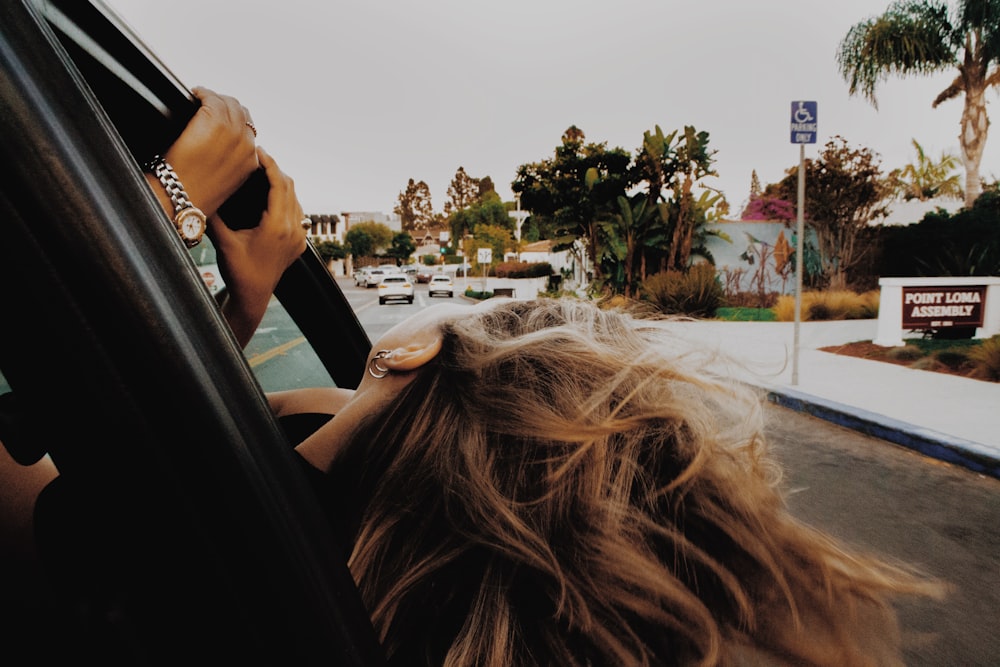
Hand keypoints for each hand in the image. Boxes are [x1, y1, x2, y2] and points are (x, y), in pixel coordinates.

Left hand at [160, 86, 258, 217]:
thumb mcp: (224, 182)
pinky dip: (202, 93)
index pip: (250, 129)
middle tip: (208, 105)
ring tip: (201, 99)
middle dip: (226, 107)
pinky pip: (212, 98)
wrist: (181, 197)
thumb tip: (221, 148)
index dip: (235, 120)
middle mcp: (246, 145)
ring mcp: (232, 132)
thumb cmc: (196, 193)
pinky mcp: (214, 122)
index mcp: (251, 160)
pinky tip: (194, 95)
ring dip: (213, 98)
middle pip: (242, 112)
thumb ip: (230, 163)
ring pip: (229, 103)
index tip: (221, 117)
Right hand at [209, 146, 307, 345]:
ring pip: (296, 199)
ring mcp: (299, 237)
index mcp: (277, 226)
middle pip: (290, 188)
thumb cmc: (237, 271)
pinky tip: (273, 194)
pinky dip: (287, 199)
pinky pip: (298, 212)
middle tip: (259, 156)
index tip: (258, 151)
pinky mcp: (299, 243)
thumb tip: (200, 189)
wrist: (253, 297)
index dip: (270, 164)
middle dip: (275, 169)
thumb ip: (214, 214)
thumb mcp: (223, 240)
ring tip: (264, 171)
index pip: (280, 184)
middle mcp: (293, 230)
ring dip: (282, 183)